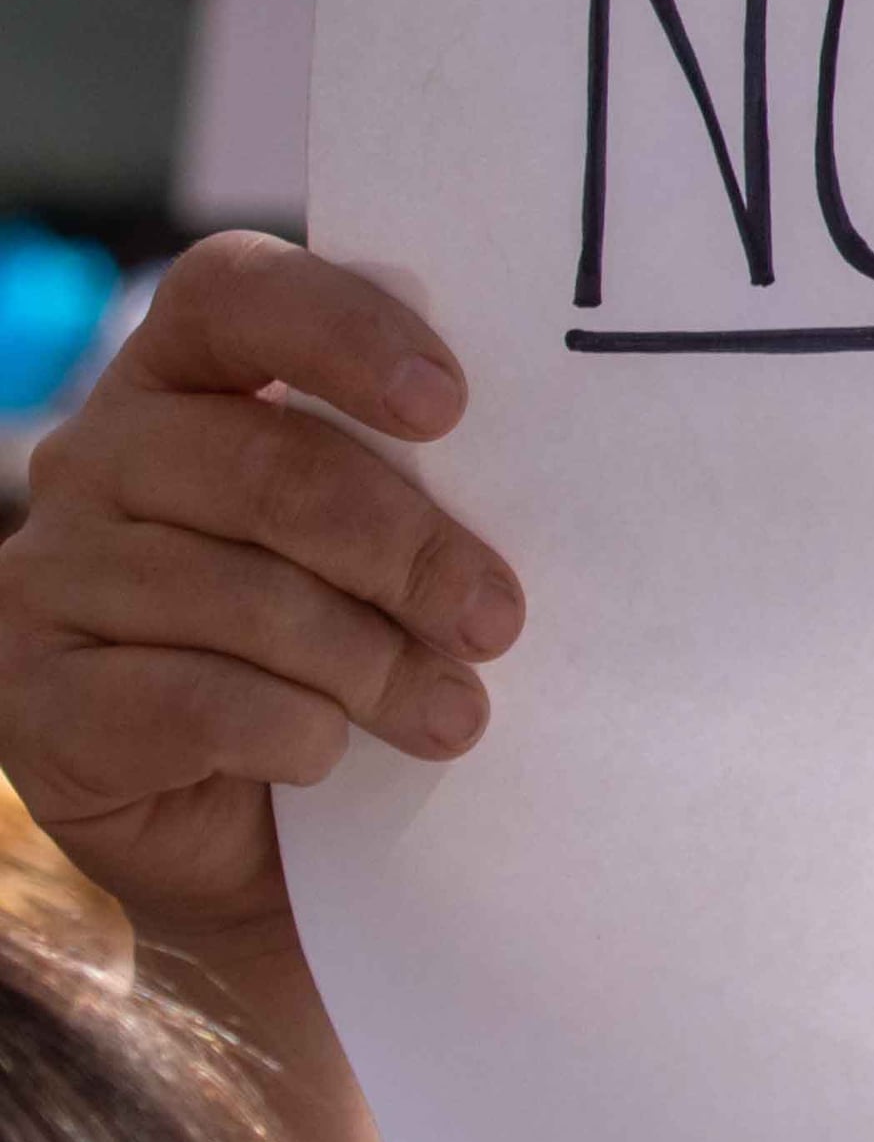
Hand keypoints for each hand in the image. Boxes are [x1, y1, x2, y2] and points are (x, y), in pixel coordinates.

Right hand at [0, 235, 512, 972]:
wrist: (265, 847)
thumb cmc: (352, 663)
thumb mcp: (394, 560)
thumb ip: (430, 491)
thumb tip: (553, 490)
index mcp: (185, 382)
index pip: (232, 293)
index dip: (340, 333)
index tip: (449, 407)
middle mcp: (95, 458)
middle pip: (263, 467)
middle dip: (406, 551)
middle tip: (496, 622)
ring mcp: (44, 574)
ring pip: (235, 594)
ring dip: (370, 664)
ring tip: (452, 716)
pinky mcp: (29, 696)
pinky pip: (188, 699)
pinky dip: (290, 732)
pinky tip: (329, 752)